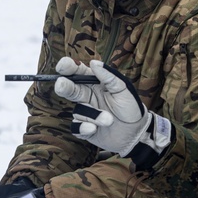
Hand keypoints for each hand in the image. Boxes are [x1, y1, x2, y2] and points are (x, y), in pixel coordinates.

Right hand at [53, 58, 172, 168]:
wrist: (136, 134)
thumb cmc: (131, 109)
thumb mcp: (124, 90)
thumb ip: (109, 77)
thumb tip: (94, 63)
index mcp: (94, 84)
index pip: (78, 72)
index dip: (68, 67)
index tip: (62, 66)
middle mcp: (86, 97)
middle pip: (69, 89)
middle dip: (64, 86)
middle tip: (61, 84)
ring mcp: (84, 113)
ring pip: (77, 111)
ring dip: (93, 115)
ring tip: (109, 120)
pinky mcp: (83, 128)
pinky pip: (76, 127)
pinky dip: (84, 128)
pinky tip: (94, 129)